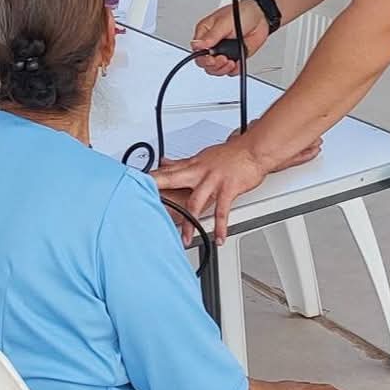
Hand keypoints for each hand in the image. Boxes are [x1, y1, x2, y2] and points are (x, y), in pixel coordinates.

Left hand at [156, 133, 322, 244]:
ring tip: (184, 238)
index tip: (136, 184)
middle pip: (174, 180)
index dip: (151, 177)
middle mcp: (200, 172)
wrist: (254, 150)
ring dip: (189, 222)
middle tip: (144, 203)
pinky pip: (222, 211)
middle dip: (158, 191)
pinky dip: (220, 227)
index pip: (167, 170)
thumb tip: (164, 161)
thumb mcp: (203, 156)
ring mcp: (214, 180)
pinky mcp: (228, 188)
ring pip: (196, 202)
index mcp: (193, 165)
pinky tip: (218, 238)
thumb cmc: (231, 155)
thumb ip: (182, 162)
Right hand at [192, 0, 269, 75]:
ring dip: (223, 69)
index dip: (203, 58)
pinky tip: (237, 64)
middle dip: (214, 65)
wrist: (260, 17)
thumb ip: (212, 35)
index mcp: (205, 33)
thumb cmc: (242, 13)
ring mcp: (223, 52)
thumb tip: (198, 44)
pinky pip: (230, 71)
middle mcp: (212, 44)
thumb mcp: (225, 22)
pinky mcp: (233, 58)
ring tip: (231, 62)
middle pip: (204, 63)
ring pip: (215, 69)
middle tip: (224, 59)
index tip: (212, 58)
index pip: (196, 50)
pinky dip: (233, 70)